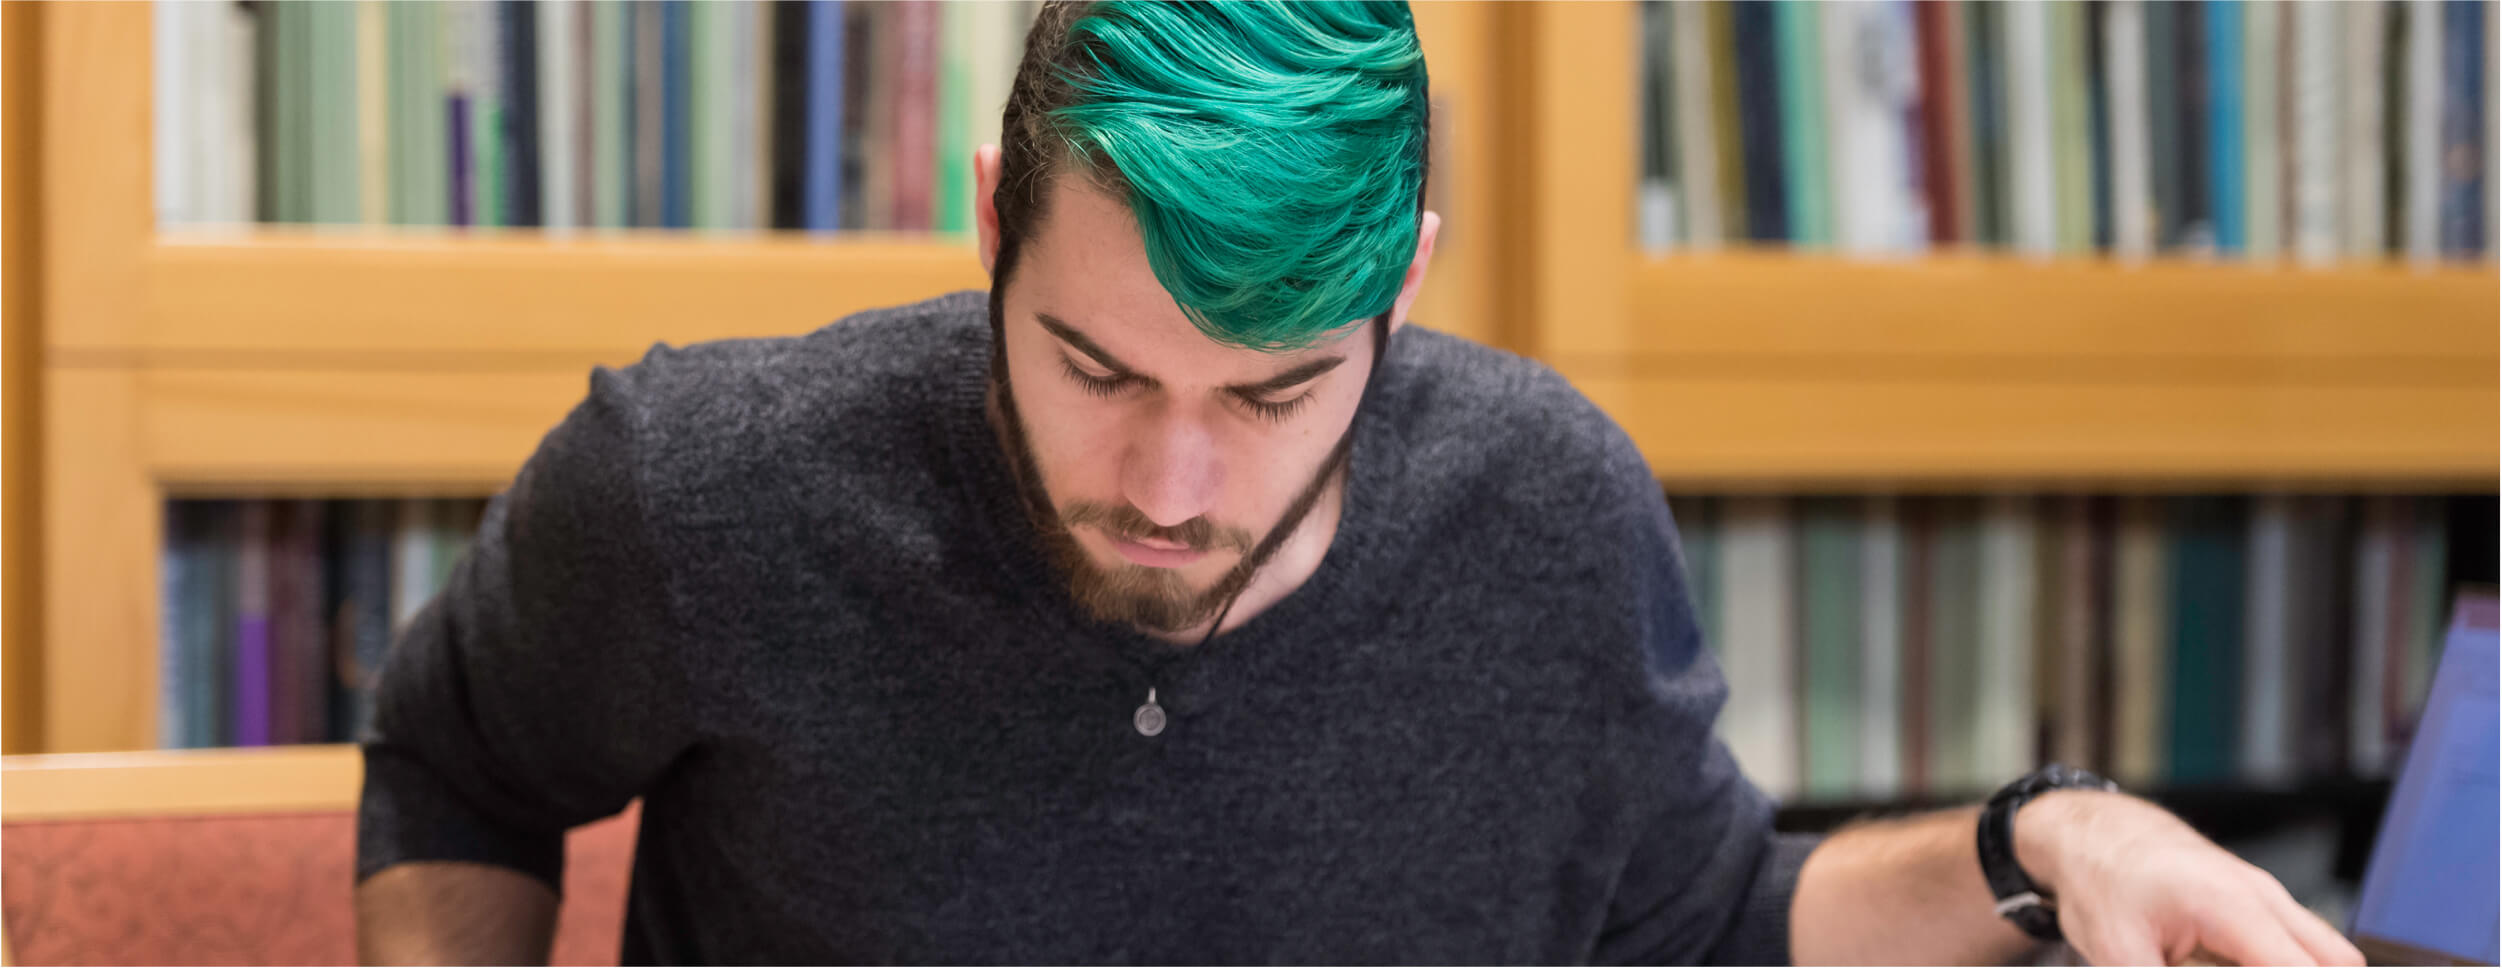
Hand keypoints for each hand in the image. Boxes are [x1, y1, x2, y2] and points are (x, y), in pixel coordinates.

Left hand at [2013, 790, 2364, 966]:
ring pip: (2323, 952)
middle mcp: (2263, 896)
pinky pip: (2294, 945)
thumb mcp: (2117, 951)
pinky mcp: (2256, 904)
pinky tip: (2226, 962)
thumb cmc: (2100, 878)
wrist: (2092, 831)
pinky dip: (2280, 962)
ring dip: (2292, 965)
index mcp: (2233, 906)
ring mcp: (2265, 896)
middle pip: (2337, 960)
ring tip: (2213, 962)